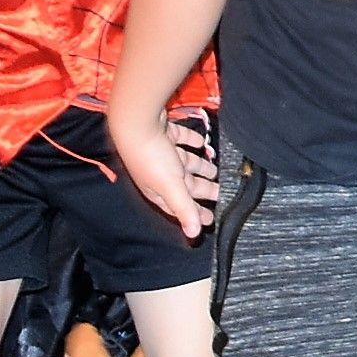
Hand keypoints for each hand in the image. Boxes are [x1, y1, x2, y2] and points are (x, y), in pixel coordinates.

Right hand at [116, 116, 212, 239]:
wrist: (136, 122)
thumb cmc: (152, 158)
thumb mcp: (172, 187)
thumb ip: (184, 209)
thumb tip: (193, 235)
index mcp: (158, 189)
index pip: (179, 206)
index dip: (194, 213)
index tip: (210, 219)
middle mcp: (159, 173)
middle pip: (185, 184)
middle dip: (202, 190)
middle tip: (220, 193)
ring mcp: (161, 153)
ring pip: (184, 163)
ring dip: (199, 167)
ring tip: (215, 171)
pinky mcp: (163, 133)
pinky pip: (180, 139)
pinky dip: (191, 142)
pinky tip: (201, 143)